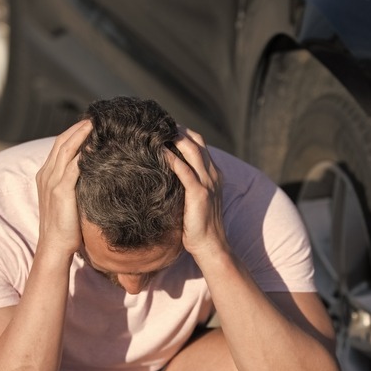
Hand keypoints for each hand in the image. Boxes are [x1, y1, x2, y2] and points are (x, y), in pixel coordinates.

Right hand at [35, 120, 91, 258]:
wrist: (54, 246)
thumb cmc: (65, 227)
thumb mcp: (67, 199)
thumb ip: (75, 184)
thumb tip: (94, 172)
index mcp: (46, 175)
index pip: (59, 146)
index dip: (74, 133)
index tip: (90, 124)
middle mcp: (46, 175)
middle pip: (61, 142)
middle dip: (78, 128)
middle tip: (95, 118)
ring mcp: (52, 182)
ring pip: (66, 150)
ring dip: (81, 135)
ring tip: (95, 124)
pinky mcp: (61, 191)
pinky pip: (73, 167)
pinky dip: (83, 154)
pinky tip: (95, 147)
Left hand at [166, 127, 228, 260]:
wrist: (211, 246)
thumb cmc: (199, 227)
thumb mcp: (195, 201)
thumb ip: (186, 186)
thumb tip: (165, 177)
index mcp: (214, 174)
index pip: (200, 145)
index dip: (184, 133)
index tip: (165, 128)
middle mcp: (213, 175)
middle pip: (197, 142)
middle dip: (178, 130)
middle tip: (158, 124)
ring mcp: (208, 183)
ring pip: (192, 150)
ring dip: (175, 138)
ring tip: (156, 131)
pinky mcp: (199, 193)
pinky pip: (184, 170)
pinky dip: (172, 158)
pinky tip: (160, 152)